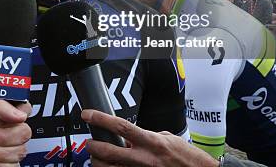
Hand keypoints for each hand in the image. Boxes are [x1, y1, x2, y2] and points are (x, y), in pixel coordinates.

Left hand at [0, 95, 31, 166]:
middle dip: (3, 135)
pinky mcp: (5, 164)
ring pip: (21, 149)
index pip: (24, 108)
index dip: (17, 113)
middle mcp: (6, 129)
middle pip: (25, 130)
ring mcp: (7, 149)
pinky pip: (15, 165)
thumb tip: (20, 114)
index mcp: (0, 112)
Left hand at [81, 110, 217, 166]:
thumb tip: (129, 136)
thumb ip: (147, 136)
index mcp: (152, 142)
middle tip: (89, 142)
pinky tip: (112, 165)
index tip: (88, 114)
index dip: (101, 119)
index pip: (121, 127)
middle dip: (93, 146)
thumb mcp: (168, 138)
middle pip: (109, 151)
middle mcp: (145, 159)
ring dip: (99, 162)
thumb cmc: (187, 158)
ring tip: (98, 157)